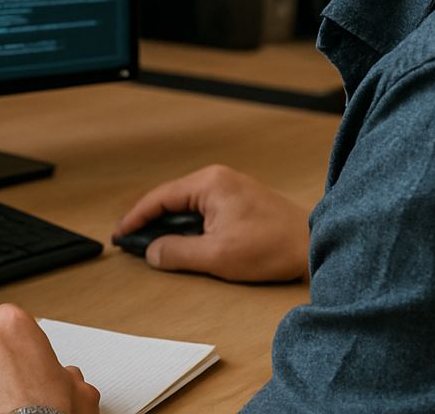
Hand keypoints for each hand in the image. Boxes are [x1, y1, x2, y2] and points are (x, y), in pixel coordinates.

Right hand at [116, 163, 308, 281]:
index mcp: (209, 183)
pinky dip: (188, 225)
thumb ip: (178, 252)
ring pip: (187, 205)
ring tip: (152, 245)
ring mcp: (229, 188)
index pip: (160, 197)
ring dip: (170, 225)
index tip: (120, 233)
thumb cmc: (272, 246)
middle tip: (131, 241)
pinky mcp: (239, 201)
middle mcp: (217, 178)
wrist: (314, 245)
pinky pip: (202, 210)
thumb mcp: (217, 256)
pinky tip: (183, 242)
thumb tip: (152, 252)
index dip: (136, 217)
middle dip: (150, 221)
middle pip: (171, 198)